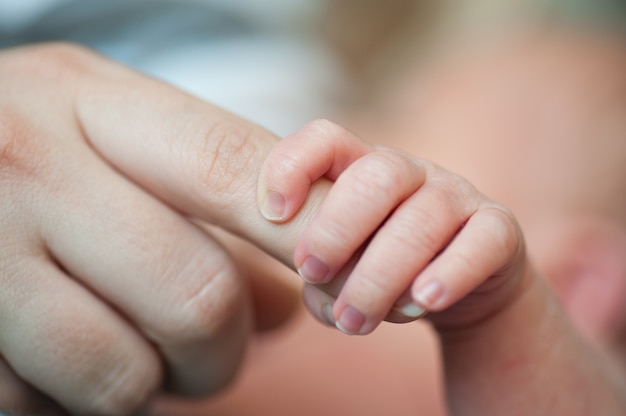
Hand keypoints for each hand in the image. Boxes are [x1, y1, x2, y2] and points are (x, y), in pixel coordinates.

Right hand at [0, 43, 298, 414]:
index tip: (345, 278)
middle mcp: (29, 164)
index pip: (228, 166)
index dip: (309, 229)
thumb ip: (212, 208)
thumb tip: (286, 304)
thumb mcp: (116, 144)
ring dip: (152, 384)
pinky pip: (53, 404)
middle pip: (198, 292)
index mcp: (87, 101)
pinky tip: (56, 354)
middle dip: (223, 349)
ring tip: (128, 350)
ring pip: (126, 371)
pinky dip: (78, 399)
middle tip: (210, 349)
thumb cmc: (35, 155)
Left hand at [257, 120, 527, 334]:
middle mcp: (411, 173)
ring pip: (422, 220)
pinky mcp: (498, 229)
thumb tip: (318, 296)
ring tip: (354, 321)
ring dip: (380, 276)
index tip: (271, 214)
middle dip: (335, 229)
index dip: (293, 165)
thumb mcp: (345, 264)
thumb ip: (321, 274)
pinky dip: (450, 273)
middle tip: (310, 274)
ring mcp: (457, 196)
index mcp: (363, 169)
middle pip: (375, 176)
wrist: (462, 287)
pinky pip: (481, 242)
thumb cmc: (386, 269)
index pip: (327, 139)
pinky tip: (423, 302)